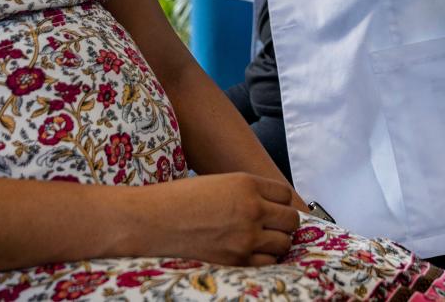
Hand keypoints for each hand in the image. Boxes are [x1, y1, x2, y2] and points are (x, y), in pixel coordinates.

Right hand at [135, 173, 299, 265]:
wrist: (153, 221)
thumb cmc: (180, 199)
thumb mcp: (219, 182)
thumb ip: (248, 192)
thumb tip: (271, 206)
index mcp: (246, 184)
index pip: (285, 194)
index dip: (280, 202)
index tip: (273, 207)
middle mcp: (252, 209)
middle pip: (291, 220)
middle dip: (284, 223)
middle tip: (271, 225)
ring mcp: (246, 237)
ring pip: (284, 243)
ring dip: (276, 242)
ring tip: (260, 239)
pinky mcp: (237, 260)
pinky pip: (268, 262)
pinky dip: (264, 259)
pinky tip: (250, 253)